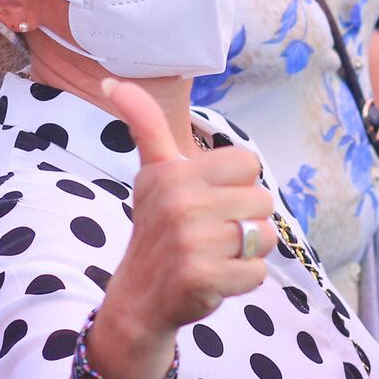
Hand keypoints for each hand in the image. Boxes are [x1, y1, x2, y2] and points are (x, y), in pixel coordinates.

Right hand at [92, 78, 273, 359]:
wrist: (139, 297)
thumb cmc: (157, 228)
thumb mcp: (152, 172)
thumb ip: (145, 123)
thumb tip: (113, 80)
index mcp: (173, 172)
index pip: (248, 162)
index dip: (235, 185)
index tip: (207, 200)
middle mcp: (180, 202)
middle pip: (262, 200)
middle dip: (244, 221)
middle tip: (209, 234)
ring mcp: (190, 241)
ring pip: (264, 236)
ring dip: (245, 251)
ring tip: (213, 255)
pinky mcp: (201, 277)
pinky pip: (257, 272)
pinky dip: (242, 281)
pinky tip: (214, 279)